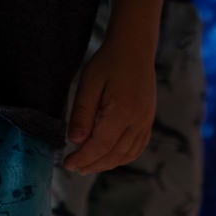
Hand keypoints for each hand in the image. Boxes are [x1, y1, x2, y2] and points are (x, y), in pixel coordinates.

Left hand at [63, 27, 157, 174]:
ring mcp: (146, 122)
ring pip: (126, 155)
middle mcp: (138, 121)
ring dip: (106, 164)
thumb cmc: (110, 61)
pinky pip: (137, 147)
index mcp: (122, 112)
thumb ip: (82, 113)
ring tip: (88, 165)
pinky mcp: (148, 121)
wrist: (135, 47)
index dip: (83, 158)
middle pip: (113, 155)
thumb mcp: (89, 82)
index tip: (67, 163)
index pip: (100, 146)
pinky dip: (122, 157)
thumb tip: (74, 140)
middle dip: (92, 165)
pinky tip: (108, 157)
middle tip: (74, 167)